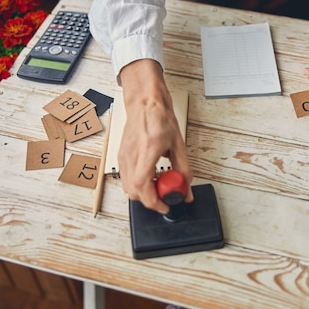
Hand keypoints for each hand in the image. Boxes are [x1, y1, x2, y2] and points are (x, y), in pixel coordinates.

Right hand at [118, 59, 193, 213]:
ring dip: (144, 193)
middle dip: (150, 200)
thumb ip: (184, 169)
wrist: (145, 104)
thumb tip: (186, 189)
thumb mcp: (178, 144)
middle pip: (134, 191)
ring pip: (128, 188)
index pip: (143, 184)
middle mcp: (132, 154)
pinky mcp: (121, 157)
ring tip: (158, 185)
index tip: (166, 204)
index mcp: (148, 149)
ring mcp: (124, 156)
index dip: (154, 201)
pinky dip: (138, 185)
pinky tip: (150, 178)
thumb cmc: (159, 118)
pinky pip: (126, 179)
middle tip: (165, 197)